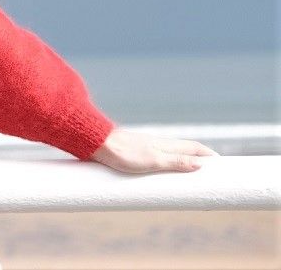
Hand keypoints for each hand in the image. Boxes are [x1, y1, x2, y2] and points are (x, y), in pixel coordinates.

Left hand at [88, 126, 219, 173]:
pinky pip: (159, 160)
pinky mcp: (136, 154)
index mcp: (167, 145)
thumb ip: (176, 162)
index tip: (223, 165)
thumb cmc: (124, 153)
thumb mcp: (153, 161)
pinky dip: (168, 166)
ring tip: (192, 176)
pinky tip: (163, 173)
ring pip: (172, 155)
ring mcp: (148, 148)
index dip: (209, 156)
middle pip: (186, 151)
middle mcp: (160, 144)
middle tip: (211, 173)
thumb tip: (201, 164)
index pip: (195, 148)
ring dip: (184, 163)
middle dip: (199, 160)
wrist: (96, 144)